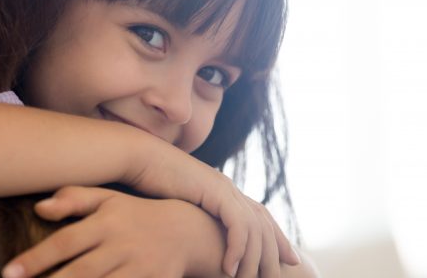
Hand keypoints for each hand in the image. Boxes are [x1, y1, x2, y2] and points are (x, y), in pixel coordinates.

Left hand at [2, 186, 226, 277]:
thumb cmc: (134, 215)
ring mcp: (140, 269)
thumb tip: (39, 207)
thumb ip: (74, 198)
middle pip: (82, 273)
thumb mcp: (108, 198)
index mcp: (107, 222)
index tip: (8, 272)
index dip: (36, 258)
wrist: (187, 232)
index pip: (66, 241)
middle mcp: (122, 246)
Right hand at [124, 144, 299, 275]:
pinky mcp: (215, 192)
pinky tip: (230, 269)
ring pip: (255, 229)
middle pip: (264, 222)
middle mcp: (228, 188)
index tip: (288, 257)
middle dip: (276, 250)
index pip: (258, 214)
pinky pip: (237, 226)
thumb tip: (193, 237)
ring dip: (254, 259)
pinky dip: (237, 249)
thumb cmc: (148, 182)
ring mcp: (224, 188)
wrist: (138, 159)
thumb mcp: (176, 204)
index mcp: (222, 189)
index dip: (275, 236)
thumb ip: (192, 217)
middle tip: (281, 275)